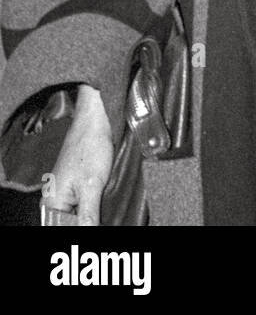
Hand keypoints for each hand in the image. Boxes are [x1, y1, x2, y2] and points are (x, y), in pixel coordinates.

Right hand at [43, 85, 112, 225]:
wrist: (96, 121)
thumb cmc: (90, 147)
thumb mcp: (92, 185)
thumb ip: (87, 214)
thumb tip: (88, 232)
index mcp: (51, 203)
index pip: (62, 228)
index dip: (80, 229)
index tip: (95, 224)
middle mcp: (56, 200)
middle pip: (71, 223)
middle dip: (88, 222)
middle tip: (103, 217)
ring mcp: (68, 193)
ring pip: (79, 214)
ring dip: (93, 216)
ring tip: (106, 211)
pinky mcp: (80, 186)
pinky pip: (86, 204)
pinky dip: (96, 207)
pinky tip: (107, 205)